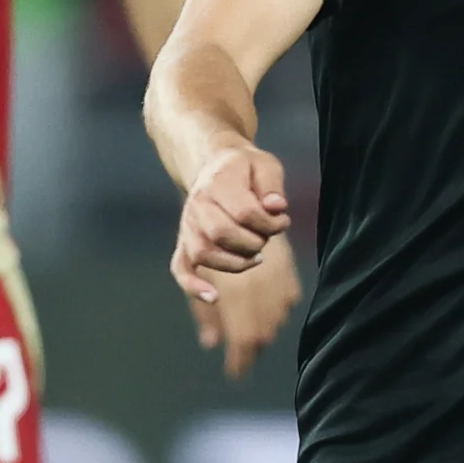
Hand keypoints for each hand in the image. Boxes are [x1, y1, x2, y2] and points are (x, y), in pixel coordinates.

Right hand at [169, 144, 289, 300]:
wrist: (216, 166)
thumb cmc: (246, 170)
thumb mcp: (266, 165)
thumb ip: (272, 185)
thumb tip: (276, 208)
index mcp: (218, 182)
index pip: (244, 212)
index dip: (270, 223)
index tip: (282, 220)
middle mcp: (197, 204)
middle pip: (222, 234)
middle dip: (253, 242)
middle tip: (266, 237)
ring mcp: (188, 225)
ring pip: (204, 253)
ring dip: (236, 261)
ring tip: (255, 256)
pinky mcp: (185, 241)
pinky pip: (181, 267)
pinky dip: (193, 285)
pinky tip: (213, 296)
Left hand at [190, 236, 298, 378]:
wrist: (232, 195)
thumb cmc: (201, 233)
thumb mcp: (191, 269)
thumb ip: (202, 309)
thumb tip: (210, 342)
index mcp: (237, 292)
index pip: (244, 338)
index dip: (241, 361)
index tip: (236, 374)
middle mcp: (260, 288)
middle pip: (262, 333)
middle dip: (252, 351)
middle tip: (243, 363)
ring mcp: (277, 280)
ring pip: (275, 320)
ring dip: (264, 333)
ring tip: (253, 343)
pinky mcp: (288, 272)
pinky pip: (284, 304)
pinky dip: (274, 315)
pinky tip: (267, 316)